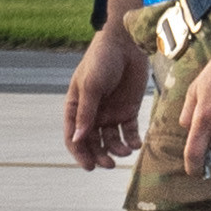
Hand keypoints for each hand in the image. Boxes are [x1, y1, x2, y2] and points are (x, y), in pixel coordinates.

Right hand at [66, 21, 149, 172]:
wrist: (126, 43)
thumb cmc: (102, 60)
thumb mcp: (91, 86)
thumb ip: (86, 113)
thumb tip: (78, 139)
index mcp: (76, 107)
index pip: (74, 136)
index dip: (79, 153)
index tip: (90, 166)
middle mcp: (92, 114)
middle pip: (93, 143)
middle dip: (99, 155)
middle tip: (109, 164)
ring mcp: (110, 113)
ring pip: (111, 140)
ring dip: (117, 149)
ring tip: (126, 151)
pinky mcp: (128, 110)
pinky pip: (129, 131)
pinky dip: (132, 140)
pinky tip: (136, 144)